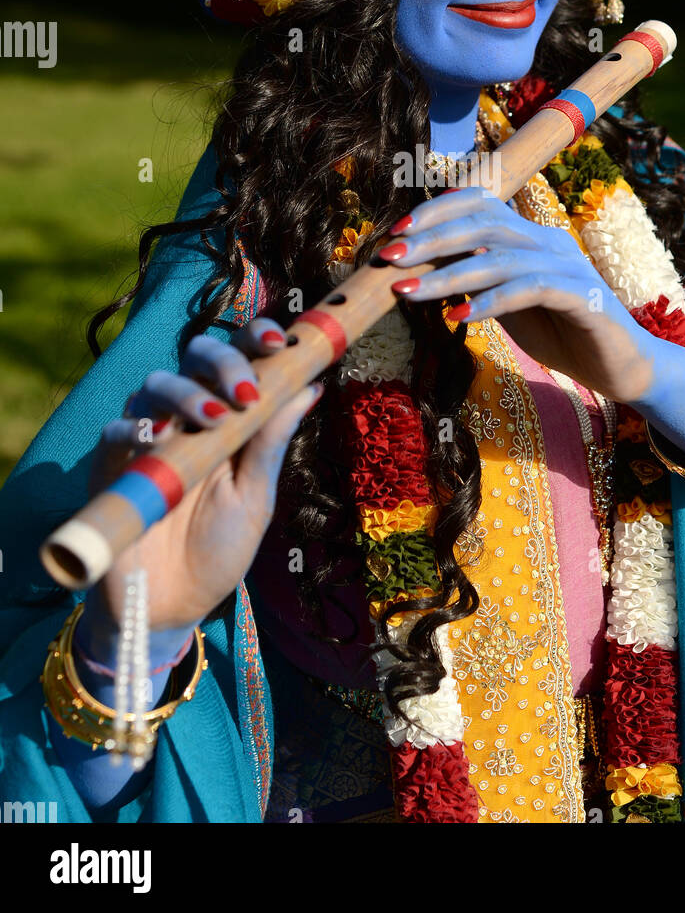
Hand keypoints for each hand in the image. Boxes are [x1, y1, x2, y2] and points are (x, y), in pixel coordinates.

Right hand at [80, 318, 320, 657]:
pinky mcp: (112, 468)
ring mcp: (147, 439)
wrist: (173, 608)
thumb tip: (310, 386)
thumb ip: (271, 441)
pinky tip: (154, 438)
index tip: (277, 344)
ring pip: (155, 385)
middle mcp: (186, 417)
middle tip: (246, 392)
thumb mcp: (254, 497)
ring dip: (185, 393)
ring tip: (213, 419)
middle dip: (223, 361)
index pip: (239, 358)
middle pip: (196, 358)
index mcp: (228, 417)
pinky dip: (133, 427)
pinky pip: (115, 432)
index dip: (255, 338)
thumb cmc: (218, 550)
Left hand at [380, 187, 655, 402]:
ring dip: (447, 274)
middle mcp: (548, 242)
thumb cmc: (562, 335)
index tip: (395, 233)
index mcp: (530, 237)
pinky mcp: (582, 296)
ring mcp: (567, 266)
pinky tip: (458, 317)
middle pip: (484, 223)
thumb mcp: (509, 306)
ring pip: (499, 256)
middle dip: (431, 239)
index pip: (480, 204)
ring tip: (407, 292)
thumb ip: (477, 284)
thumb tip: (425, 271)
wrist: (623, 369)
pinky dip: (489, 301)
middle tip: (390, 258)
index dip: (436, 211)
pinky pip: (529, 289)